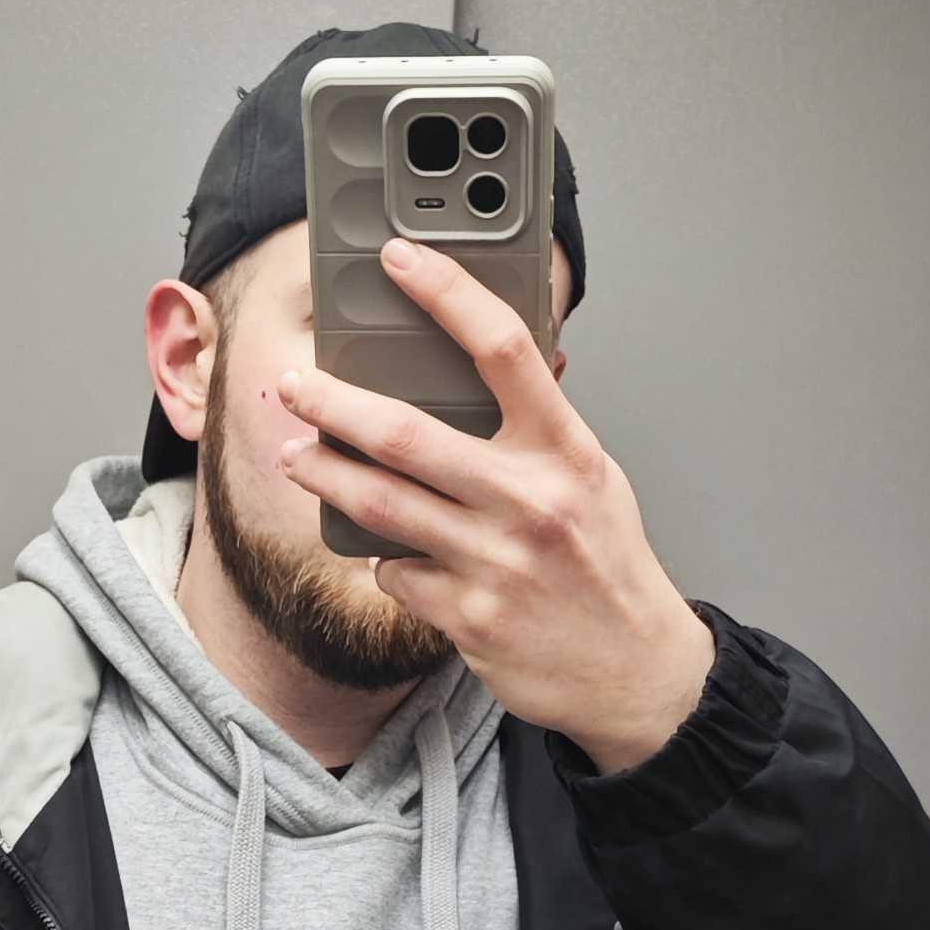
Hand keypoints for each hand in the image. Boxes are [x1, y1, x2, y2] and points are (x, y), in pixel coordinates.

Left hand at [270, 239, 716, 773]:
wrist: (634, 669)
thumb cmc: (607, 565)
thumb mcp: (591, 478)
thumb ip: (537, 430)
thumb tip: (475, 371)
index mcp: (566, 450)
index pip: (503, 349)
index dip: (446, 294)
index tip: (400, 260)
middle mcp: (531, 500)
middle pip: (407, 433)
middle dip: (334, 403)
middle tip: (295, 385)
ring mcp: (496, 561)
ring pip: (380, 505)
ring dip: (325, 475)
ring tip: (298, 455)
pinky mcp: (468, 616)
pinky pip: (396, 572)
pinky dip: (386, 559)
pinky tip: (394, 554)